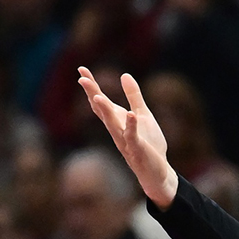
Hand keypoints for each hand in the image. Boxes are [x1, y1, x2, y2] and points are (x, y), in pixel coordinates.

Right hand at [77, 67, 178, 207]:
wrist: (157, 170)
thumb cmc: (148, 143)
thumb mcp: (143, 115)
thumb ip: (134, 96)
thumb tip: (124, 74)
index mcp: (117, 119)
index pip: (100, 101)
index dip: (92, 85)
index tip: (81, 68)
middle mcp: (116, 129)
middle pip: (101, 110)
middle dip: (92, 94)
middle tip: (82, 79)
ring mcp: (124, 140)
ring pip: (112, 124)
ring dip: (105, 111)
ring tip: (98, 96)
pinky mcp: (137, 149)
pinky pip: (132, 136)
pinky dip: (131, 126)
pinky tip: (131, 115)